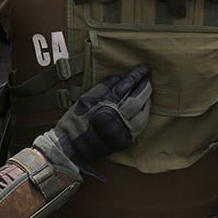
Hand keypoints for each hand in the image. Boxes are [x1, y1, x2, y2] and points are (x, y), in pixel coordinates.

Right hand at [35, 65, 151, 173]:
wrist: (70, 148)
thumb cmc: (74, 121)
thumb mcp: (84, 100)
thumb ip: (102, 88)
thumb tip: (118, 77)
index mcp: (104, 108)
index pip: (125, 88)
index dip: (136, 77)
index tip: (144, 68)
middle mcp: (116, 122)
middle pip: (138, 101)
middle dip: (145, 87)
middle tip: (147, 78)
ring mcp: (122, 134)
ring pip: (143, 115)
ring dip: (147, 102)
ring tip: (146, 92)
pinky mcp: (125, 142)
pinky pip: (140, 127)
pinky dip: (144, 115)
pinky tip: (144, 108)